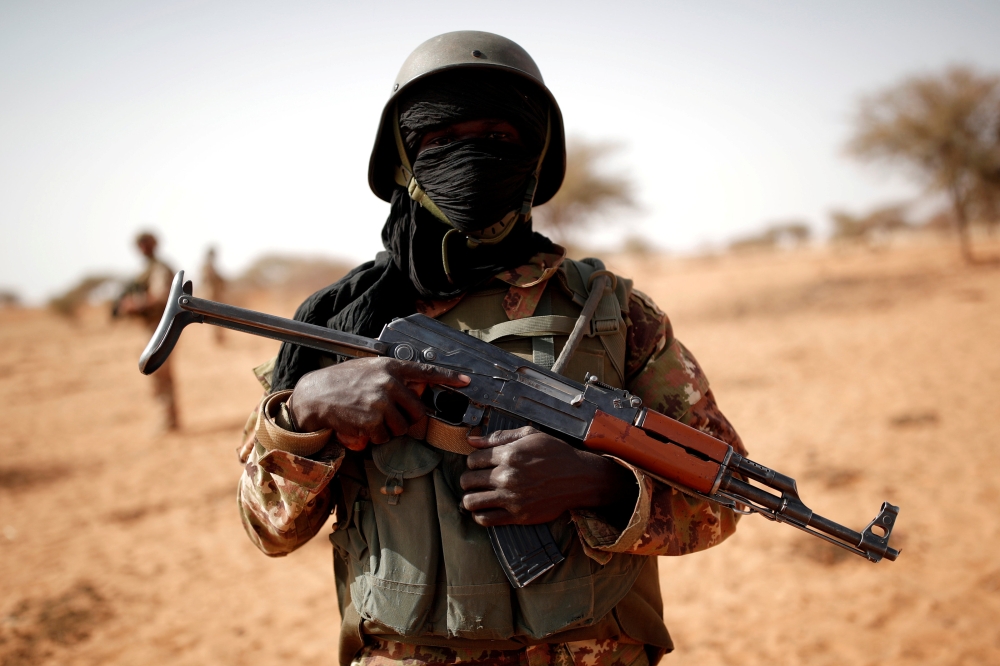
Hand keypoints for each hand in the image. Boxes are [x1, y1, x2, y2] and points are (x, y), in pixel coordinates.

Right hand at [289, 357, 469, 449]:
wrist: (315, 394)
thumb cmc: (341, 381)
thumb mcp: (368, 369)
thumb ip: (392, 377)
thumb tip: (415, 389)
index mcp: (390, 367)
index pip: (425, 371)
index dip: (449, 376)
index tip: (466, 380)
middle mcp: (389, 382)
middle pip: (417, 411)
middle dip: (407, 420)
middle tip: (390, 418)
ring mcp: (381, 401)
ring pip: (402, 427)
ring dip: (389, 430)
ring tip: (370, 419)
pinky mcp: (372, 420)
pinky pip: (385, 437)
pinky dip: (375, 437)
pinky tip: (361, 426)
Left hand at [459, 426, 637, 526]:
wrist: (579, 478)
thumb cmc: (556, 453)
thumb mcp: (531, 435)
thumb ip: (499, 437)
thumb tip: (471, 440)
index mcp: (509, 454)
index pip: (472, 460)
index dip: (474, 462)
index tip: (481, 464)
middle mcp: (507, 476)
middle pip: (468, 481)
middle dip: (469, 479)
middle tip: (477, 480)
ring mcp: (511, 498)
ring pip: (471, 502)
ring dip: (470, 497)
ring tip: (478, 495)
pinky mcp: (518, 516)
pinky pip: (485, 520)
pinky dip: (480, 515)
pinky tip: (486, 508)